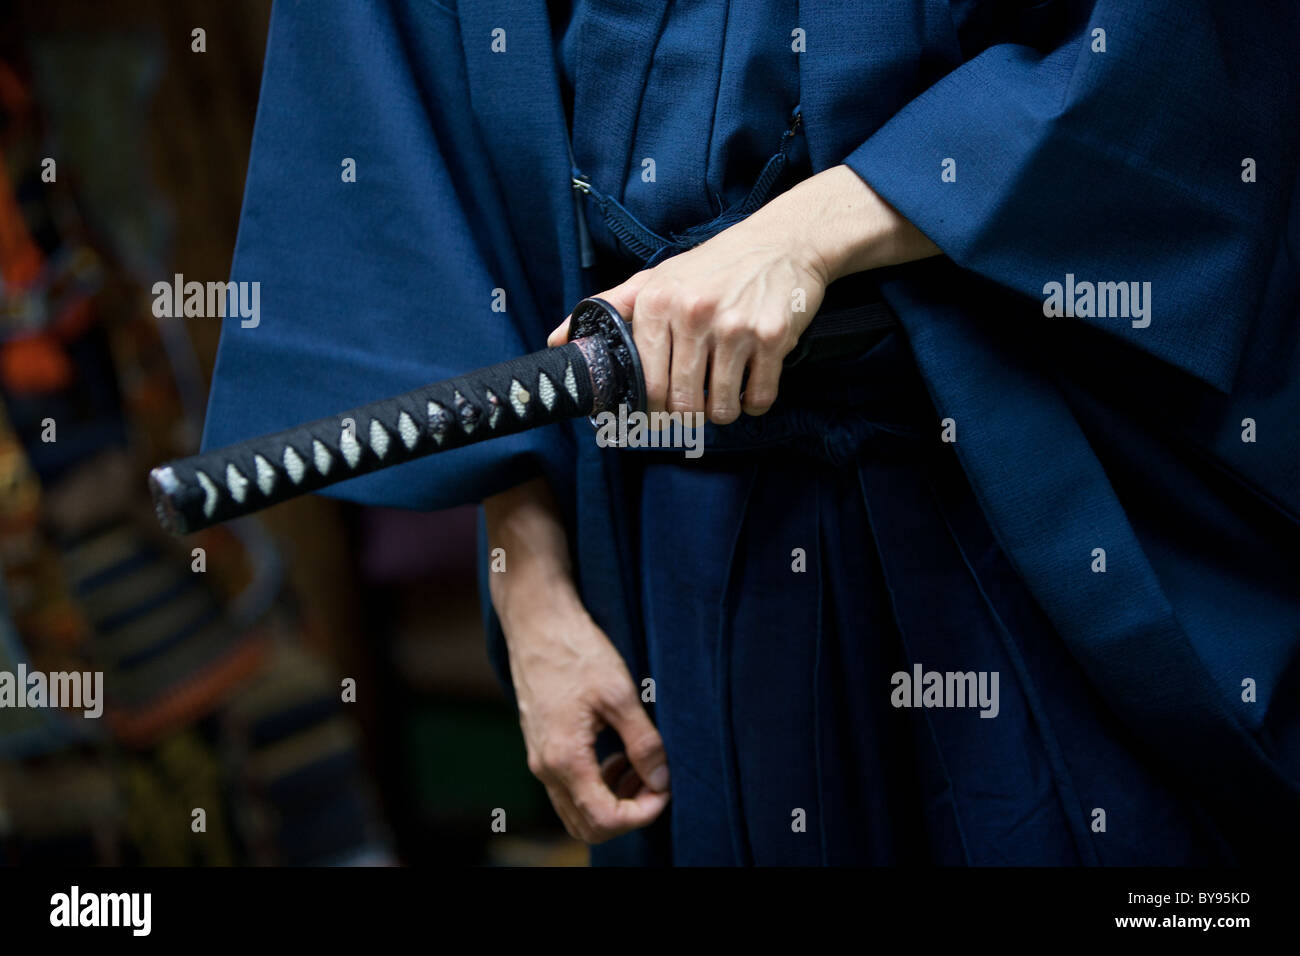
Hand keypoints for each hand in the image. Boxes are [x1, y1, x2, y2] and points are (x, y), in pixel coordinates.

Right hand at [485, 478, 669, 843]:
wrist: (537, 621)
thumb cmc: (576, 650)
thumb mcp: (620, 694)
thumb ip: (643, 743)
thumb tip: (662, 781)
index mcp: (565, 758)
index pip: (605, 818)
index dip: (642, 814)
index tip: (666, 789)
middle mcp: (545, 768)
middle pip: (587, 825)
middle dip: (628, 814)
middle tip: (657, 784)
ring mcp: (539, 759)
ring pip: (576, 809)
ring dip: (613, 801)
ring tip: (642, 769)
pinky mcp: (541, 746)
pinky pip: (569, 787)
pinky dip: (597, 785)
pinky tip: (619, 756)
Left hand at [548, 165, 938, 423]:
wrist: (782, 241)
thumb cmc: (713, 265)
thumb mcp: (656, 277)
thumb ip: (609, 308)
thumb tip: (557, 340)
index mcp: (657, 301)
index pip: (646, 383)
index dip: (652, 406)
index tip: (661, 407)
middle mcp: (693, 313)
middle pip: (682, 402)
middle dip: (689, 413)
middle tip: (697, 402)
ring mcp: (735, 327)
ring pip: (721, 407)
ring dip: (723, 412)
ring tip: (724, 394)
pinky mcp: (772, 338)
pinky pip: (759, 399)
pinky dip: (754, 404)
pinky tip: (751, 385)